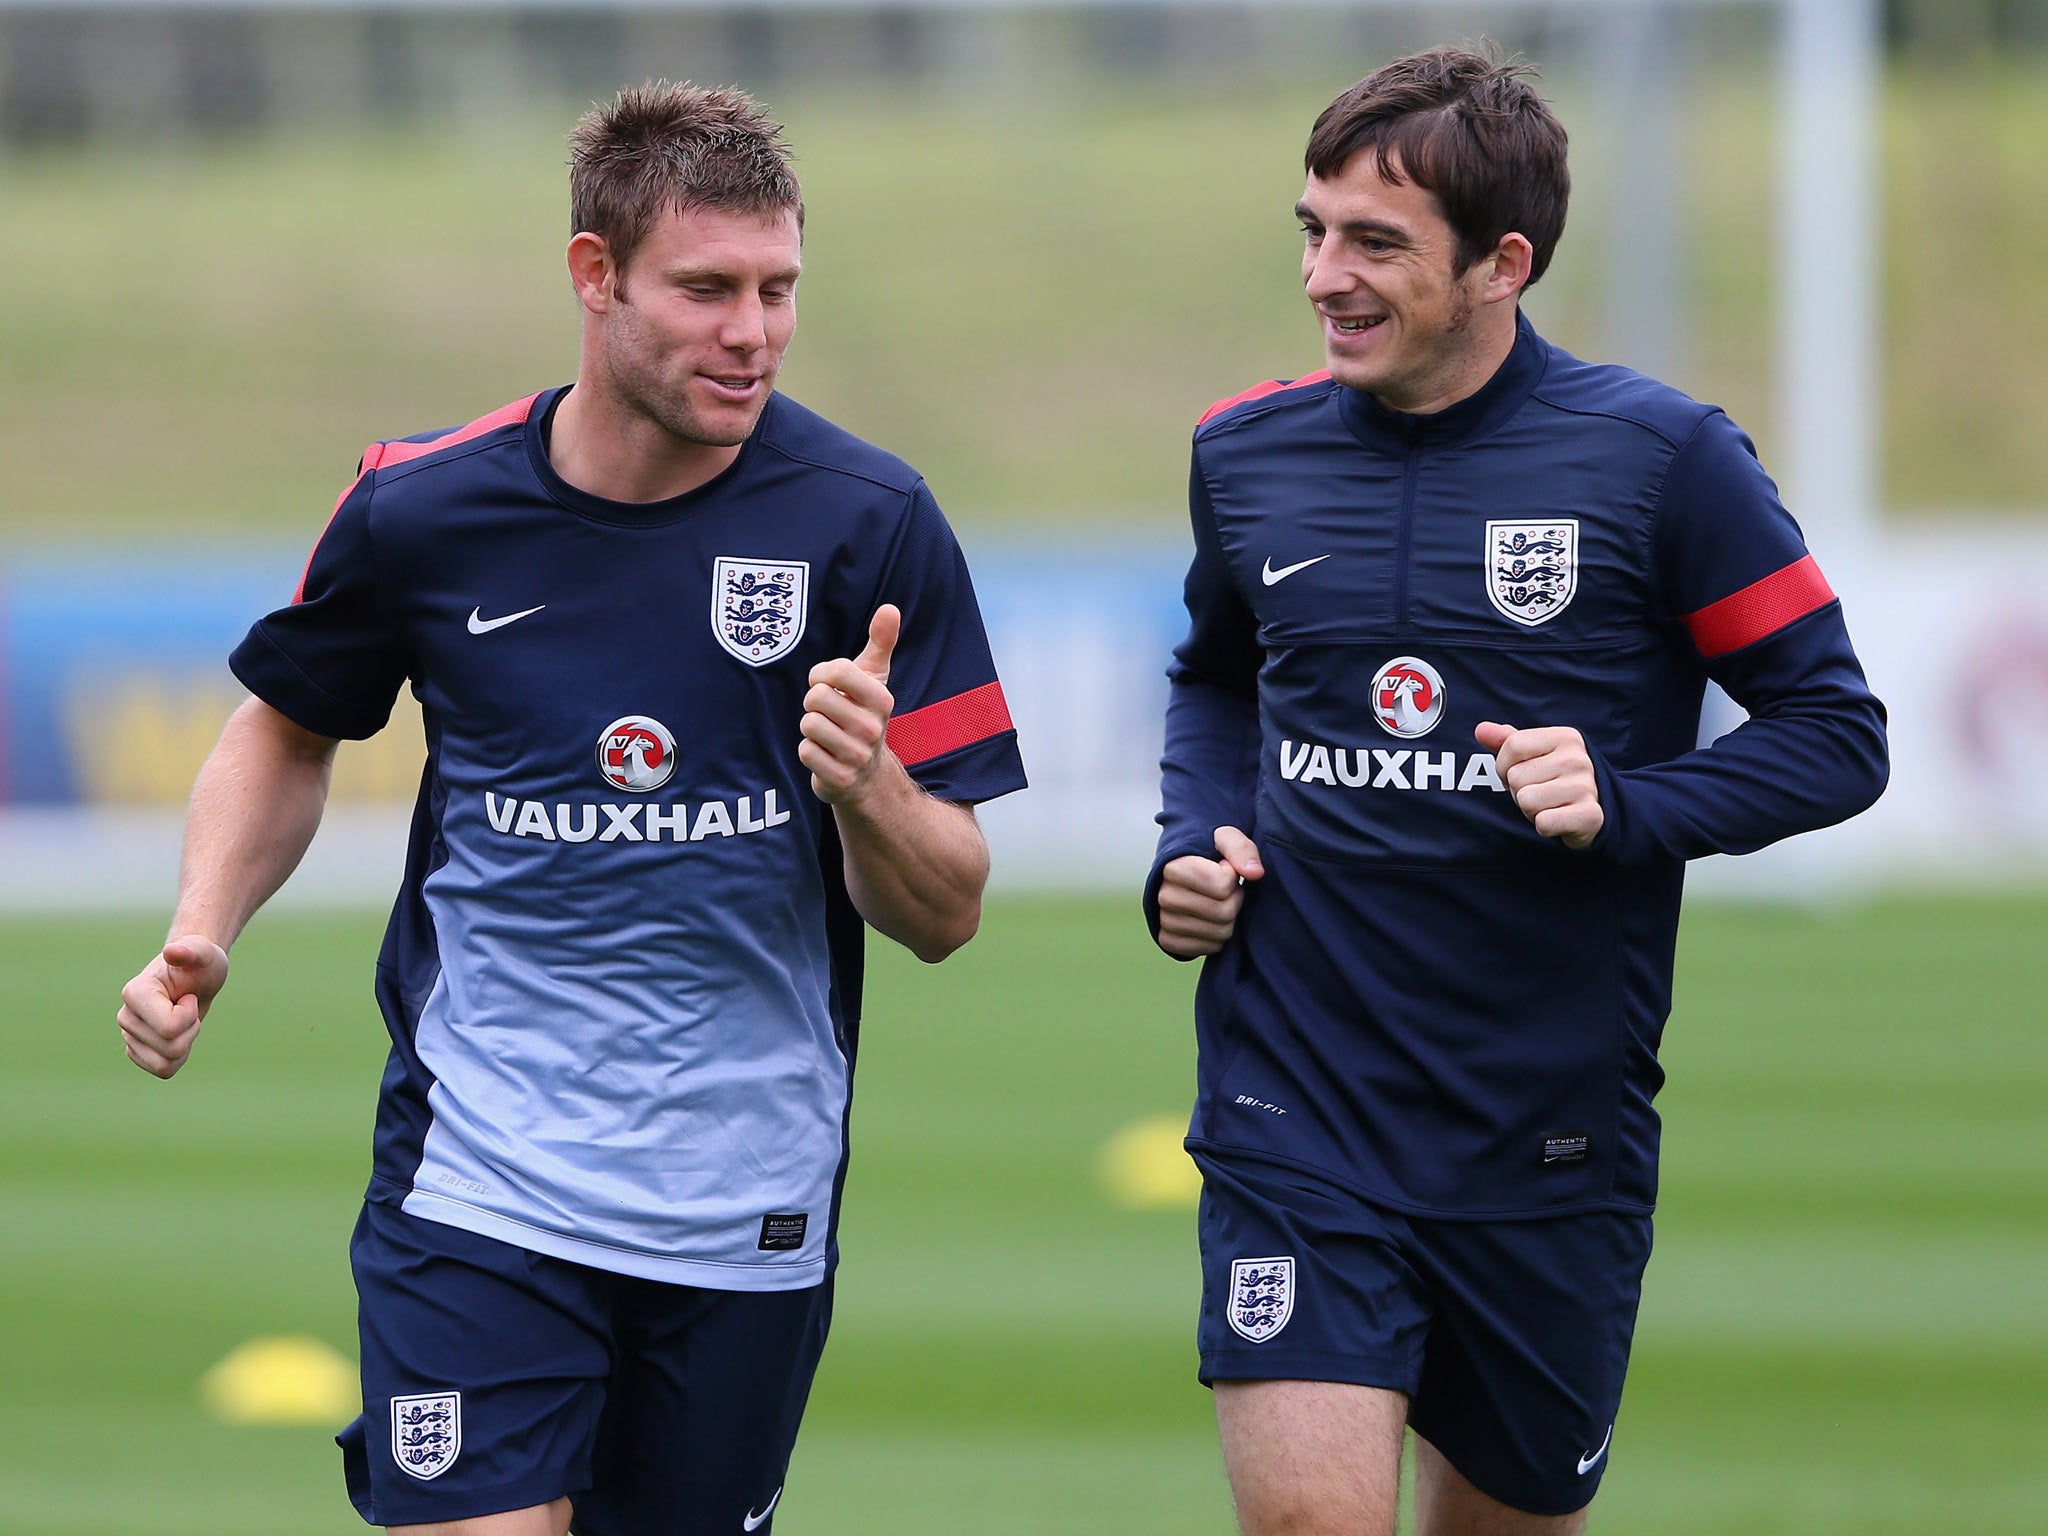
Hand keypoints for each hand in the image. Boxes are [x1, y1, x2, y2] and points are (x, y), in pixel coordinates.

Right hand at [118, 935, 228, 1078]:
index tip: (189, 996)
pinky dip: (179, 1058)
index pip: (169, 1028)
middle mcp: (126, 1016)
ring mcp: (129, 1035)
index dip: (190, 1015)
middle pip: (170, 1048)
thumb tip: (173, 950)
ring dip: (186, 1044)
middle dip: (191, 1029)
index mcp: (135, 993)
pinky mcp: (137, 1051)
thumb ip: (193, 950)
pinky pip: (163, 1070)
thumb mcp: (205, 954)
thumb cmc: (202, 964)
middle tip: (189, 1006)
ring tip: (184, 1021)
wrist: (197, 977)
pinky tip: (180, 1036)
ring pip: (166, 1064)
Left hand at [801, 605, 900, 805]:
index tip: (828, 684)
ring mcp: (858, 756)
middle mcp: (874, 729)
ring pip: (808, 724)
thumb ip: (881, 642)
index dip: (822, 675)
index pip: (836, 671)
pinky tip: (826, 755)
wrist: (867, 775)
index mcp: (882, 700)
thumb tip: (890, 608)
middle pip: (816, 698)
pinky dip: (810, 752)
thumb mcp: (874, 678)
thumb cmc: (863, 714)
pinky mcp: (840, 779)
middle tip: (828, 713)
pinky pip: (805, 752)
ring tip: (828, 734)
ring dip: (811, 729)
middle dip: (814, 703)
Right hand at [1156, 826, 1263, 957]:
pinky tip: (1210, 921)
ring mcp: (1164, 920)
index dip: (1232, 877)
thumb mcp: (1224, 838)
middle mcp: (1164, 896)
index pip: (1222, 885)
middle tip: (1225, 890)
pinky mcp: (1168, 940)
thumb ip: (1241, 848)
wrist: (1184, 874)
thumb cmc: (1208, 853)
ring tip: (1217, 902)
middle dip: (1234, 900)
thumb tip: (1255, 873)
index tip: (1224, 869)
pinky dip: (1216, 938)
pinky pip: (1208, 948)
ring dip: (1227, 920)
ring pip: (1219, 933)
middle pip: (1223, 912)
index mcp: (1174, 867)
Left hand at [1474, 721, 1603, 849]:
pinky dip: (1544, 826)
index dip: (1504, 766)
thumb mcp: (1534, 755)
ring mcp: (1586, 787)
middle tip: (1540, 793)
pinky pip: (1543, 822)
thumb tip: (1481, 730)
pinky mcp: (1589, 815)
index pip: (1513, 746)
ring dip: (1531, 810)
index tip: (1522, 773)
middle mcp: (1578, 759)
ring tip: (1549, 805)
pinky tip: (1558, 819)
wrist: (1593, 812)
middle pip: (1515, 777)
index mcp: (1565, 737)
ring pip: (1526, 801)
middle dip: (1520, 791)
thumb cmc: (1555, 779)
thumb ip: (1506, 741)